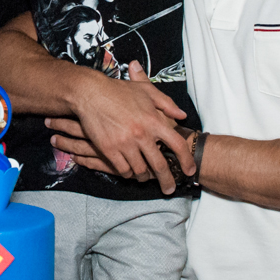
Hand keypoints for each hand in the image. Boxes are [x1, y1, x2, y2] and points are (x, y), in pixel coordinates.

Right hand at [48, 62, 192, 194]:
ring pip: (140, 170)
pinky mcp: (109, 149)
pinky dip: (128, 173)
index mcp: (154, 120)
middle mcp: (142, 134)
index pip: (177, 145)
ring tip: (146, 177)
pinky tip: (130, 171)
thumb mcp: (146, 91)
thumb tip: (182, 116)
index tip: (189, 170)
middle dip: (168, 180)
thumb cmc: (118, 90)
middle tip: (169, 188)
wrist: (90, 93)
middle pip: (160, 165)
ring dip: (145, 176)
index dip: (186, 160)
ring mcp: (125, 143)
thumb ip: (167, 104)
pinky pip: (123, 170)